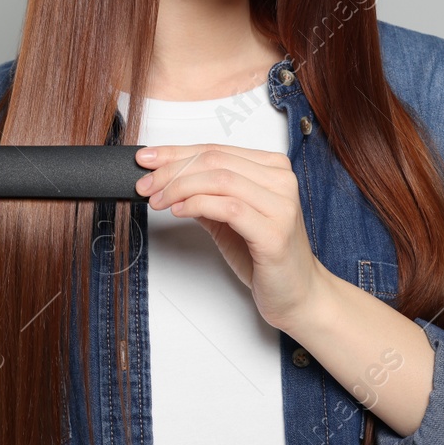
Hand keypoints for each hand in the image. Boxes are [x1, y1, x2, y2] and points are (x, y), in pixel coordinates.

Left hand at [134, 144, 329, 330]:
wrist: (298, 294)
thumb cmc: (265, 256)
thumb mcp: (229, 219)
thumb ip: (205, 195)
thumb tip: (166, 179)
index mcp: (273, 168)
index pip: (216, 149)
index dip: (176, 152)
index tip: (147, 160)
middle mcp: (281, 180)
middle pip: (214, 161)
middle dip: (171, 170)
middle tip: (145, 184)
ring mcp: (281, 205)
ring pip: (219, 179)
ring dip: (179, 188)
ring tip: (158, 200)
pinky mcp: (274, 232)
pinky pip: (229, 208)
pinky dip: (197, 205)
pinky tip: (179, 211)